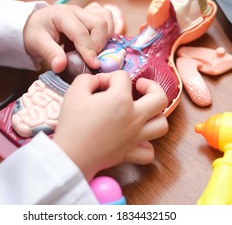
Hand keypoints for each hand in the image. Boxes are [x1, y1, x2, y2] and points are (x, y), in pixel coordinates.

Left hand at [23, 3, 113, 72]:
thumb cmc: (35, 32)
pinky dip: (106, 33)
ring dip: (105, 37)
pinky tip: (96, 45)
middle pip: (99, 23)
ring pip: (106, 19)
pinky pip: (106, 20)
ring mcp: (85, 12)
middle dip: (99, 44)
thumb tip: (61, 67)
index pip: (81, 32)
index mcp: (62, 14)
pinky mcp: (90, 17)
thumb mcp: (36, 43)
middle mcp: (77, 11)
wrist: (34, 24)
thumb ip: (49, 54)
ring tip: (94, 51)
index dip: (88, 50)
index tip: (93, 65)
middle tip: (90, 59)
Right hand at [52, 71, 168, 180]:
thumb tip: (97, 81)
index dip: (108, 77)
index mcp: (121, 99)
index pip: (123, 78)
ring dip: (156, 115)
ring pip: (162, 125)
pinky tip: (137, 139)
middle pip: (160, 98)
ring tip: (143, 111)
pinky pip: (149, 152)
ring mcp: (135, 136)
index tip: (97, 85)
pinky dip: (146, 145)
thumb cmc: (72, 124)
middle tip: (139, 87)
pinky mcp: (130, 153)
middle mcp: (134, 117)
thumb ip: (87, 79)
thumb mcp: (74, 92)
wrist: (70, 155)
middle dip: (152, 86)